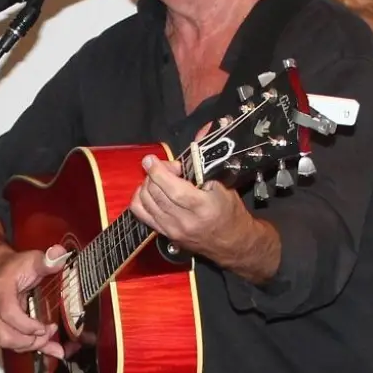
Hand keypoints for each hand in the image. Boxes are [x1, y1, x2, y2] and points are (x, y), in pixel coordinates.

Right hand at [0, 244, 70, 358]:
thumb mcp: (32, 260)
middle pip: (5, 336)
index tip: (45, 327)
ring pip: (6, 342)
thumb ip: (47, 260)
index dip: (27, 325)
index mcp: (0, 291)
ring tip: (49, 340)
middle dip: (30, 341)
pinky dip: (29, 347)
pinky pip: (10, 342)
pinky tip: (46, 347)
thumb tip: (60, 254)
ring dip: (30, 346)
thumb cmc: (14, 267)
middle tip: (48, 334)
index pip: (8, 314)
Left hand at [128, 153, 250, 262]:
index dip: (157, 171)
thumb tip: (202, 132)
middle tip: (166, 168)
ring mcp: (172, 229)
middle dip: (154, 174)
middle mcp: (185, 220)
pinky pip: (141, 214)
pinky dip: (140, 198)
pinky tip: (149, 191)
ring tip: (159, 179)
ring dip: (147, 185)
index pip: (172, 188)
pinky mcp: (164, 234)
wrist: (233, 241)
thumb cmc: (229, 211)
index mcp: (202, 206)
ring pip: (145, 202)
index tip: (151, 159)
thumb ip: (205, 159)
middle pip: (155, 193)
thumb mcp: (223, 183)